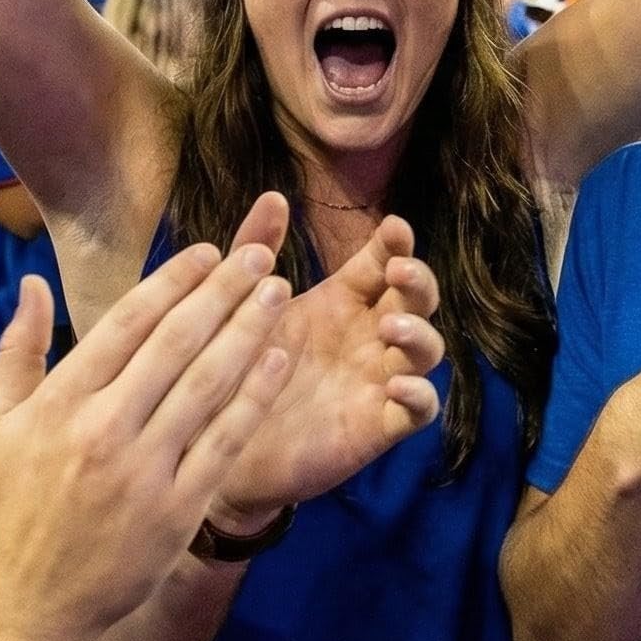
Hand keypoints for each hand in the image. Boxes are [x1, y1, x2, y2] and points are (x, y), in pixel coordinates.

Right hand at [0, 192, 295, 640]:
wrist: (27, 602)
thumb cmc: (14, 505)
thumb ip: (19, 346)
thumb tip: (33, 279)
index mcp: (61, 401)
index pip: (127, 322)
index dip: (173, 280)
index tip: (208, 251)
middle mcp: (102, 429)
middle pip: (176, 343)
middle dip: (223, 291)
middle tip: (260, 254)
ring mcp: (143, 471)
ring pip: (207, 384)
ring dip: (248, 332)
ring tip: (277, 293)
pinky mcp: (176, 510)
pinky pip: (224, 442)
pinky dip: (253, 398)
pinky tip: (277, 362)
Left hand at [212, 215, 444, 524]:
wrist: (213, 445)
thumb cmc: (234, 367)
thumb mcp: (243, 304)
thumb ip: (255, 250)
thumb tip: (273, 196)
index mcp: (342, 300)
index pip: (384, 260)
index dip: (396, 242)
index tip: (393, 228)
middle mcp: (368, 335)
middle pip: (417, 299)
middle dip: (418, 280)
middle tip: (398, 270)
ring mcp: (378, 380)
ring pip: (426, 351)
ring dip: (420, 334)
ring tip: (393, 328)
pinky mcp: (379, 426)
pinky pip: (418, 411)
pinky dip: (419, 396)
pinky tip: (397, 386)